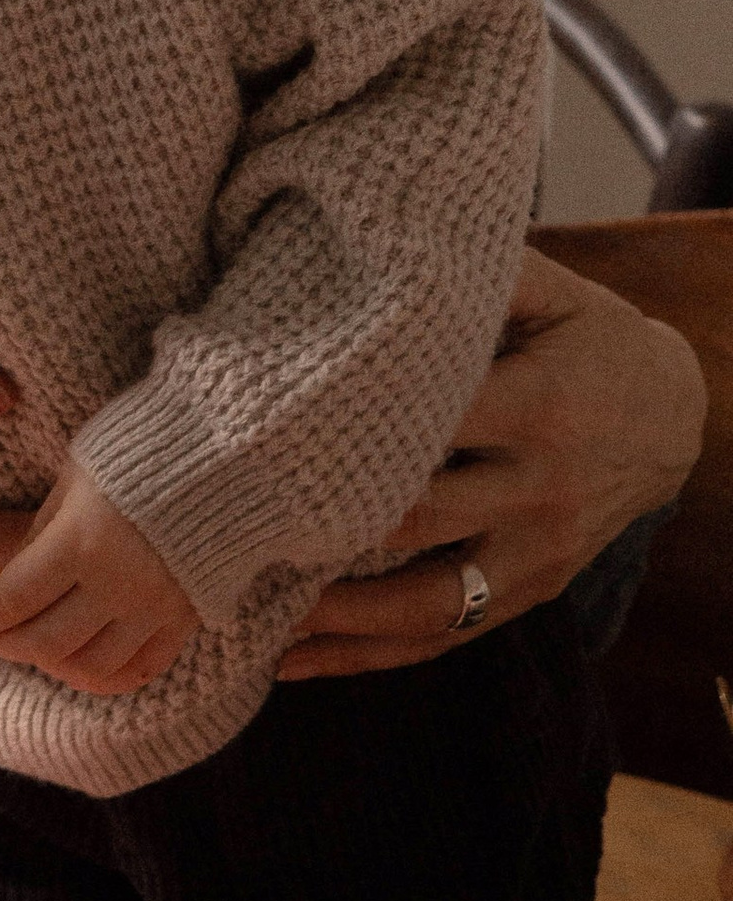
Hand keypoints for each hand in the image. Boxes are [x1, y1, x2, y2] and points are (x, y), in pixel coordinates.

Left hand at [0, 456, 197, 695]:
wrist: (230, 447)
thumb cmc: (139, 445)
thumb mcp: (76, 473)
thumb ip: (40, 528)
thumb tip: (7, 574)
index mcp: (82, 542)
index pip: (11, 600)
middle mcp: (119, 585)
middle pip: (43, 643)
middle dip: (2, 643)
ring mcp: (157, 608)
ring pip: (88, 668)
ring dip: (48, 664)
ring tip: (29, 644)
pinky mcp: (188, 619)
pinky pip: (139, 671)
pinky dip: (101, 675)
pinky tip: (79, 662)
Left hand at [275, 248, 704, 679]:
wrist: (673, 417)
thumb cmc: (589, 338)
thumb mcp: (550, 291)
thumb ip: (473, 273)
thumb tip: (370, 235)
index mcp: (538, 403)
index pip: (430, 421)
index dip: (346, 430)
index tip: (257, 433)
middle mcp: (541, 486)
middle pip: (418, 516)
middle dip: (324, 528)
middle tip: (227, 527)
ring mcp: (538, 550)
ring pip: (427, 599)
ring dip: (337, 618)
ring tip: (248, 620)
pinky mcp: (531, 590)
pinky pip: (445, 634)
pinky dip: (369, 656)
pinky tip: (294, 665)